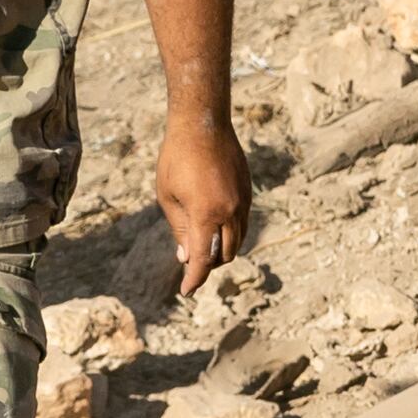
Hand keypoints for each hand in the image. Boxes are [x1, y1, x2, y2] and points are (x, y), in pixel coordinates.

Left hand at [156, 114, 254, 299]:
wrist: (203, 126)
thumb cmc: (176, 160)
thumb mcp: (169, 198)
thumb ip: (181, 230)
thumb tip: (187, 258)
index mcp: (207, 215)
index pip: (203, 259)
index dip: (195, 279)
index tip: (186, 292)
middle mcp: (231, 211)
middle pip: (226, 254)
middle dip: (209, 265)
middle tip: (190, 269)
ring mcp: (243, 202)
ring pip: (238, 240)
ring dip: (222, 251)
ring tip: (200, 250)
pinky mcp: (248, 192)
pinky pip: (243, 223)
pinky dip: (230, 234)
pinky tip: (213, 230)